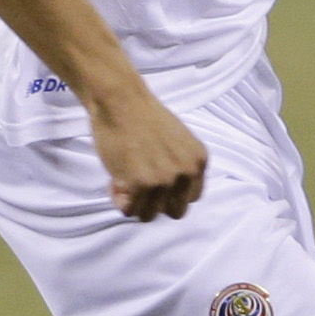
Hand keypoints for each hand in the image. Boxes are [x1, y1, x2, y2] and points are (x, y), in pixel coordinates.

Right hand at [90, 87, 208, 221]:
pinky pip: (129, 212)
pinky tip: (115, 180)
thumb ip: (180, 168)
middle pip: (175, 212)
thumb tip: (167, 199)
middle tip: (139, 182)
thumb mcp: (178, 142)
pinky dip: (119, 200)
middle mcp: (186, 173)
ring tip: (125, 178)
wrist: (121, 100)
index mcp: (199, 161)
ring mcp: (164, 180)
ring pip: (149, 215)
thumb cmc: (143, 117)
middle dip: (156, 202)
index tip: (154, 177)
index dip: (170, 192)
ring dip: (135, 202)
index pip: (191, 198)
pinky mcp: (140, 185)